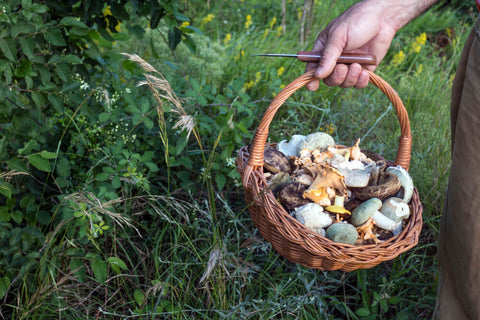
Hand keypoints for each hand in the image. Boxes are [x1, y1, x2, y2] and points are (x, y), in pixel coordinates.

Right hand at [305, 0, 423, 89]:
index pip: (313, 68)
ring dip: (350, 78)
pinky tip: (364, 72)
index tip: (313, 86)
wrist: (383, 17)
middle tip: (343, 67)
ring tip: (357, 65)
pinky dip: (361, 81)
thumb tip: (317, 75)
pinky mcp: (364, 69)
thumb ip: (328, 57)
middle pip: (329, 80)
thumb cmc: (356, 21)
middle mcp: (335, 60)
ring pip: (344, 84)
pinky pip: (358, 84)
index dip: (311, 79)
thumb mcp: (338, 36)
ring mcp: (350, 65)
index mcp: (324, 50)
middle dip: (336, 77)